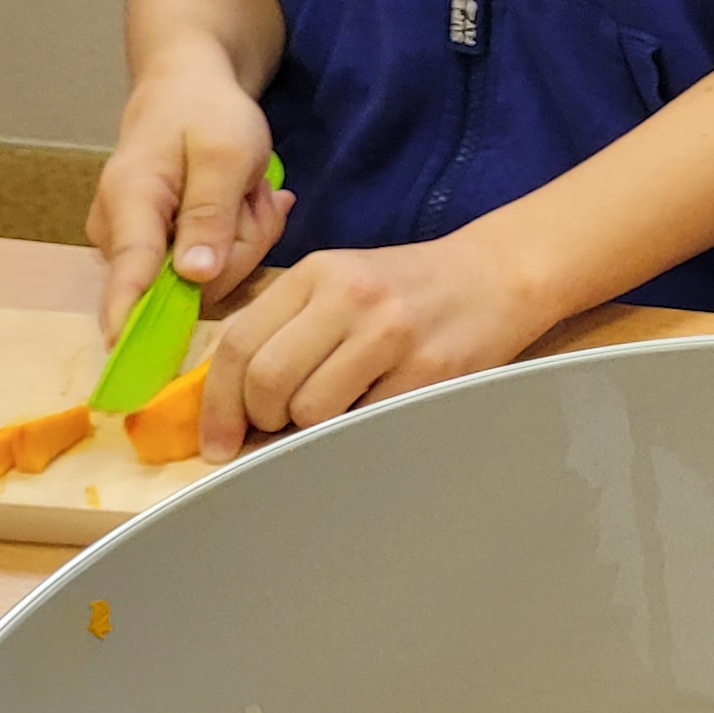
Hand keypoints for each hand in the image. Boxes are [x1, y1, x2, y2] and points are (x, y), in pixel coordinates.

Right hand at [91, 62, 290, 336]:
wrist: (187, 89)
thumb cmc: (205, 114)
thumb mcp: (226, 154)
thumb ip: (210, 216)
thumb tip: (194, 279)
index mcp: (131, 203)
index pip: (129, 273)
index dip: (130, 319)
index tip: (128, 358)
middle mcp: (121, 232)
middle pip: (189, 282)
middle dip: (239, 246)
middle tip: (253, 196)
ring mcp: (138, 244)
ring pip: (206, 276)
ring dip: (242, 236)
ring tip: (244, 191)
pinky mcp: (158, 250)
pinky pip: (209, 265)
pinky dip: (235, 236)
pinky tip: (240, 202)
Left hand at [199, 231, 557, 454]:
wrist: (497, 275)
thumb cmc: (407, 287)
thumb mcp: (339, 281)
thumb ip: (284, 324)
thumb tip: (227, 396)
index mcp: (317, 272)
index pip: (239, 343)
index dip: (217, 403)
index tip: (216, 440)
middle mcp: (350, 296)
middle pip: (268, 379)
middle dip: (260, 420)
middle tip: (275, 428)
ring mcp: (392, 333)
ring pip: (312, 410)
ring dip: (307, 430)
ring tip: (329, 416)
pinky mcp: (428, 369)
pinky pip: (364, 423)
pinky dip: (352, 433)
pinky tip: (365, 414)